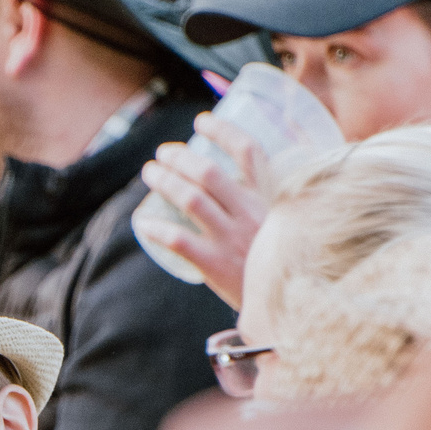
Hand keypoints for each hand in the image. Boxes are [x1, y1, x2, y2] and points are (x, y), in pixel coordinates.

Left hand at [139, 113, 268, 310]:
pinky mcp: (216, 265)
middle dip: (179, 157)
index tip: (202, 121)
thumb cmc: (279, 263)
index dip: (224, 131)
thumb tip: (234, 182)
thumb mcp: (282, 225)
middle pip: (209, 173)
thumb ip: (264, 204)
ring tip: (150, 173)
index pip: (250, 153)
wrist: (287, 308)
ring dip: (164, 182)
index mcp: (269, 199)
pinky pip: (180, 240)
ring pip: (191, 200)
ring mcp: (233, 239)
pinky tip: (143, 223)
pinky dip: (157, 228)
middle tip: (163, 154)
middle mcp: (251, 214)